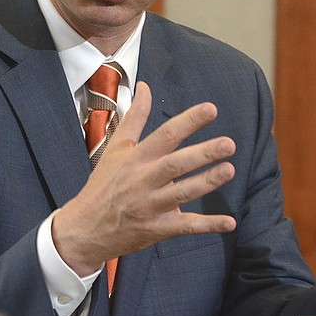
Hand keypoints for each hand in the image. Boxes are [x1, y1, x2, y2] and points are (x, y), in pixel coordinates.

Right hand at [52, 82, 236, 275]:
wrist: (85, 228)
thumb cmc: (103, 184)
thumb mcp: (115, 148)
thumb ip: (135, 117)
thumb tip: (145, 86)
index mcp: (136, 158)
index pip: (165, 135)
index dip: (188, 121)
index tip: (211, 109)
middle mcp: (143, 180)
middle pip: (176, 164)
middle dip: (203, 153)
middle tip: (228, 143)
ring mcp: (150, 206)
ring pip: (183, 193)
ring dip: (207, 182)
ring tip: (229, 169)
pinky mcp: (157, 229)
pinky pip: (186, 226)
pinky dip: (208, 225)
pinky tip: (230, 222)